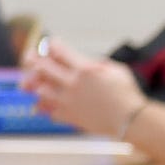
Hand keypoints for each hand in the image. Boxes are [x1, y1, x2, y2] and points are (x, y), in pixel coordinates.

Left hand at [22, 38, 145, 135]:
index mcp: (85, 69)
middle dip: (34, 60)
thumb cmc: (128, 94)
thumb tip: (82, 60)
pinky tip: (49, 104)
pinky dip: (46, 107)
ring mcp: (68, 101)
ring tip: (40, 83)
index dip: (52, 44)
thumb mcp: (116, 70)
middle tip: (33, 59)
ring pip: (39, 89)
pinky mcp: (68, 116)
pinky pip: (47, 111)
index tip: (52, 45)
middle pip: (41, 67)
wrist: (131, 121)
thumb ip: (95, 63)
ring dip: (38, 84)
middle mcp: (72, 83)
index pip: (57, 49)